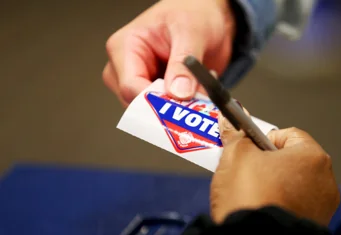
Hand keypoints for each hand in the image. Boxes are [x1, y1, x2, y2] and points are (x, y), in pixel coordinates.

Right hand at [103, 0, 235, 106]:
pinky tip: (200, 88)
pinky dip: (187, 106)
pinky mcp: (158, 92)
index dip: (153, 102)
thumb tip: (177, 93)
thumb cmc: (194, 12)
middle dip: (169, 106)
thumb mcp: (191, 31)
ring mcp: (142, 81)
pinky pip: (168, 110)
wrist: (210, 16)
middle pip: (138, 104)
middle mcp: (128, 67)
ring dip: (181, 106)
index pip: (130, 86)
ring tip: (200, 85)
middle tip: (196, 98)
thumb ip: (183, 63)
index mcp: (125, 47)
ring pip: (154, 111)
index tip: (179, 108)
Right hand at [211, 113, 340, 225]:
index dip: (263, 138)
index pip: (287, 134)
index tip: (248, 148)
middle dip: (267, 161)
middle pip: (291, 159)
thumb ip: (236, 135)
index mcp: (312, 156)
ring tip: (251, 190)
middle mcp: (325, 180)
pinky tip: (260, 206)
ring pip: (293, 182)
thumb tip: (230, 121)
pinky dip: (279, 202)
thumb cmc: (250, 199)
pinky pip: (295, 203)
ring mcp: (322, 205)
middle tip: (246, 168)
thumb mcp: (235, 156)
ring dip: (273, 182)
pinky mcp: (314, 225)